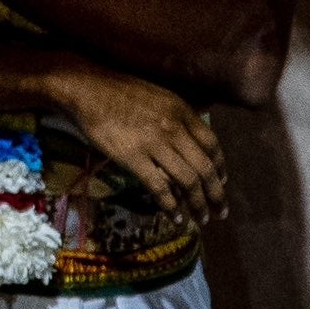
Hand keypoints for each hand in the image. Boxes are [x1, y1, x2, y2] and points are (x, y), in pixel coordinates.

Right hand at [56, 62, 225, 227]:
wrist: (86, 89)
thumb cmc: (118, 91)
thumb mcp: (158, 95)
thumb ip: (176, 115)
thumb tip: (191, 135)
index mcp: (181, 110)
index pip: (212, 144)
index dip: (221, 166)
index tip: (222, 182)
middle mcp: (174, 128)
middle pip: (205, 167)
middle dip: (216, 194)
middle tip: (220, 212)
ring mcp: (154, 143)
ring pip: (188, 181)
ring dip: (198, 204)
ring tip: (202, 219)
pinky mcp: (133, 157)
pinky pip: (160, 187)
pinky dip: (172, 207)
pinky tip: (176, 218)